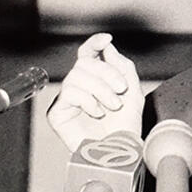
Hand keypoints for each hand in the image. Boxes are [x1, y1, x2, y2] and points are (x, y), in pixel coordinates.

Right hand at [47, 33, 145, 151]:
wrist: (119, 152)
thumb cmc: (126, 127)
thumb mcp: (133, 91)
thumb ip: (122, 66)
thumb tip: (107, 48)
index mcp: (96, 78)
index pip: (89, 53)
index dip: (94, 43)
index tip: (106, 39)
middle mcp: (80, 85)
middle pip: (85, 62)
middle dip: (107, 74)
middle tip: (121, 90)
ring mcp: (68, 99)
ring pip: (77, 76)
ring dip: (100, 90)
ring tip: (112, 106)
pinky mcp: (58, 113)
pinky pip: (69, 93)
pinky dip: (88, 101)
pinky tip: (97, 113)